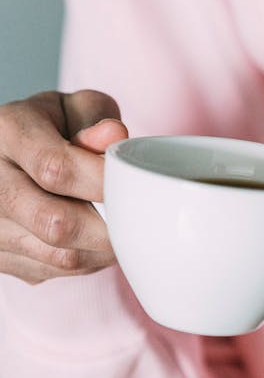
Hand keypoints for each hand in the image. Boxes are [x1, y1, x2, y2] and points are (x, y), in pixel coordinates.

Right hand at [0, 90, 127, 283]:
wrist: (13, 153)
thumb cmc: (54, 126)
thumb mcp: (74, 107)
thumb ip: (95, 117)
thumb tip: (115, 136)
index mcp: (7, 133)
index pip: (55, 167)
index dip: (101, 181)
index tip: (134, 183)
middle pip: (55, 222)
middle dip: (108, 223)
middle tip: (137, 214)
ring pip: (57, 255)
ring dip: (102, 247)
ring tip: (122, 224)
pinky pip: (52, 270)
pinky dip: (86, 260)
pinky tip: (96, 237)